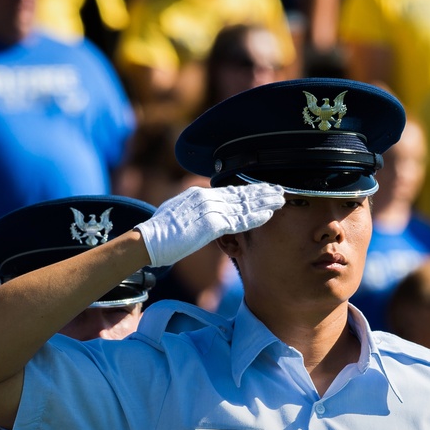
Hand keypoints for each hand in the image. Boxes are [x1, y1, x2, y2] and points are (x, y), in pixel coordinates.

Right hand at [135, 184, 285, 266]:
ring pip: (244, 205)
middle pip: (240, 194)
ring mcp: (210, 210)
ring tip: (280, 199)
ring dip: (264, 202)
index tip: (262, 188)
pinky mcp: (212, 225)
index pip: (229, 190)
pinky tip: (269, 214)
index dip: (248, 190)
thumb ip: (193, 211)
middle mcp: (206, 198)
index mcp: (198, 194)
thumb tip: (201, 215)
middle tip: (279, 189)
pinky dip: (256, 217)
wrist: (149, 240)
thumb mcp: (177, 213)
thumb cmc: (160, 233)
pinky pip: (239, 221)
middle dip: (261, 192)